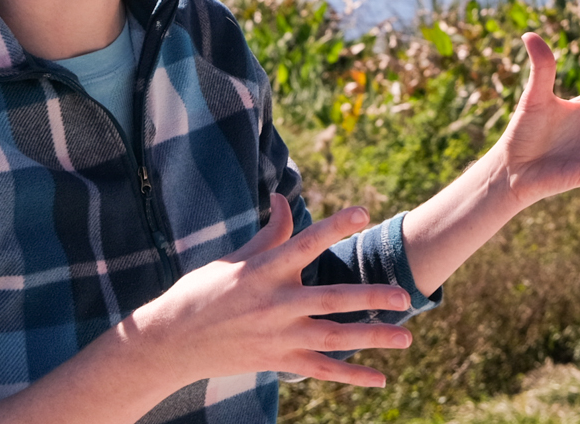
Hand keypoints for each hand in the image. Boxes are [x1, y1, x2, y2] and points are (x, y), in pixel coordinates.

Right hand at [139, 193, 415, 387]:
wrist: (173, 341)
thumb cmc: (203, 291)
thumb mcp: (234, 258)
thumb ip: (269, 233)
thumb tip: (284, 200)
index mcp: (264, 270)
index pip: (305, 243)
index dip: (334, 227)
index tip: (363, 212)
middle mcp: (275, 303)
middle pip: (331, 299)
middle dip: (369, 298)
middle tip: (403, 296)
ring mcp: (278, 336)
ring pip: (334, 338)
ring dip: (372, 338)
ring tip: (406, 337)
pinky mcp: (278, 360)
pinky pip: (321, 369)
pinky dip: (351, 376)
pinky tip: (379, 378)